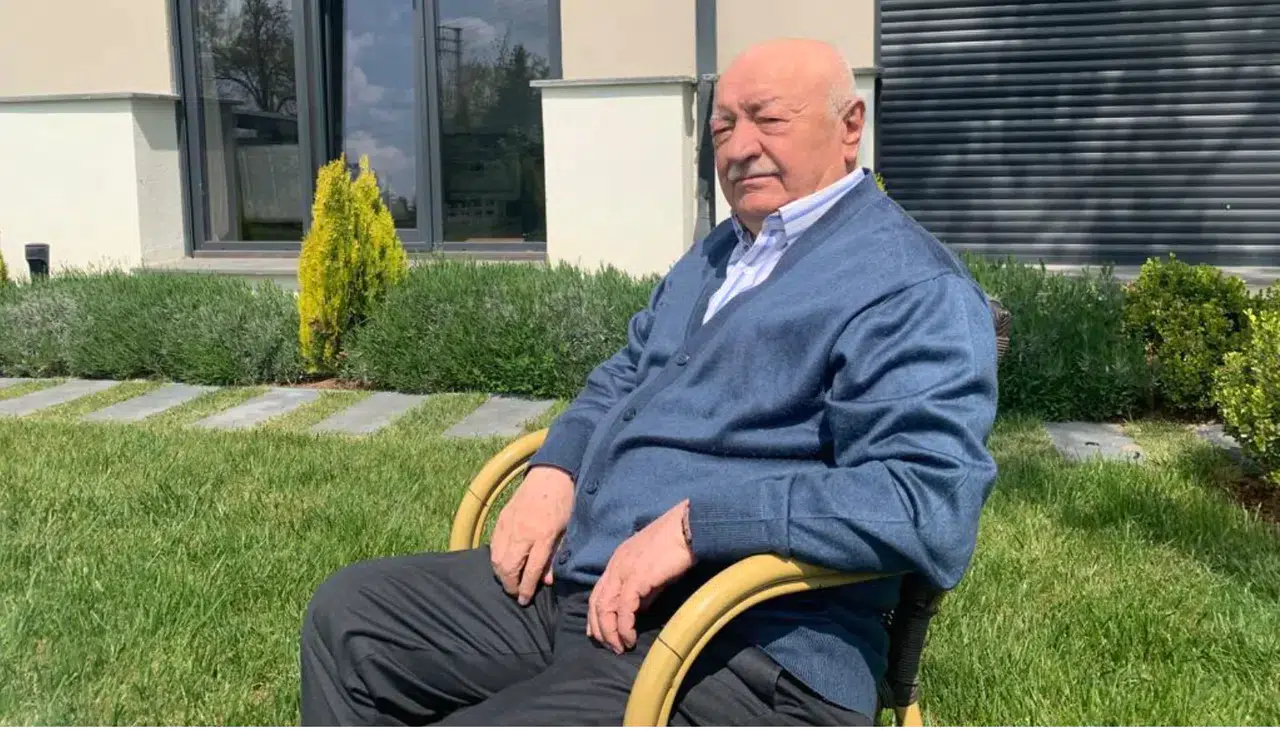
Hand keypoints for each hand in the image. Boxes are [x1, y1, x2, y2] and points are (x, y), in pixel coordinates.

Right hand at [490, 465, 574, 605]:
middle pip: (509, 567)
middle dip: (510, 585)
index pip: (531, 570)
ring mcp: (509, 525)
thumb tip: (546, 581)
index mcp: (543, 536)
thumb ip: (555, 556)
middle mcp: (523, 533)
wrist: (549, 475)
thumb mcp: (566, 531)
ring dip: (501, 574)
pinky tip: (502, 563)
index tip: (524, 600)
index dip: (526, 588)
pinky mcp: (501, 519)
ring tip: (508, 581)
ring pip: (497, 558)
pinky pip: (494, 545)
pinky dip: (496, 558)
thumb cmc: (563, 502)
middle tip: (515, 593)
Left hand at [588, 500, 695, 653]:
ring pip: (606, 607)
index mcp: (618, 561)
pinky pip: (624, 607)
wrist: (688, 528)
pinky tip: (630, 638)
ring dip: (610, 631)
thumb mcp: (655, 571)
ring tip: (619, 647)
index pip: (598, 592)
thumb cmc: (676, 546)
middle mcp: (616, 565)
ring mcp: (624, 570)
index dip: (596, 616)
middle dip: (600, 628)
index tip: (600, 635)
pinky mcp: (636, 577)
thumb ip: (645, 589)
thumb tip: (641, 609)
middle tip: (610, 647)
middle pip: (597, 602)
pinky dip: (624, 626)